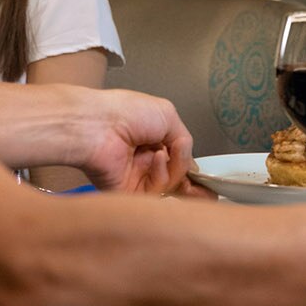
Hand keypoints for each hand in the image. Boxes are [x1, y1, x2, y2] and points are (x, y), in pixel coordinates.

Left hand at [67, 88, 193, 194]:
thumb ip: (185, 140)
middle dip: (193, 186)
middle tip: (205, 188)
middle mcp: (146, 161)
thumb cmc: (126, 112)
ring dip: (175, 170)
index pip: (179, 163)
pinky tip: (154, 159)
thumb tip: (190, 160)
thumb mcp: (168, 115)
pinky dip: (161, 175)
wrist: (98, 125)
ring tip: (162, 153)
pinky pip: (156, 193)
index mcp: (154, 141)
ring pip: (171, 187)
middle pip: (178, 182)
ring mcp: (138, 178)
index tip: (206, 179)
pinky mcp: (130, 192)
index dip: (192, 171)